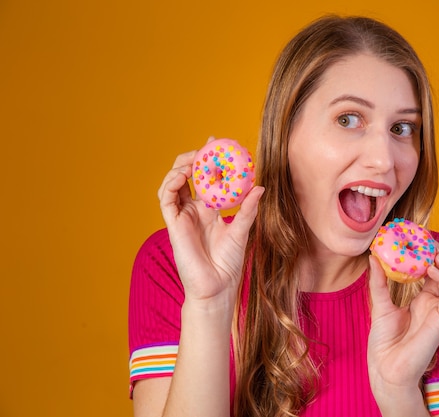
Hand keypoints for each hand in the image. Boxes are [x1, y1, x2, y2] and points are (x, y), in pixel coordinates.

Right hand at [157, 140, 263, 304]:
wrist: (217, 288)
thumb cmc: (229, 263)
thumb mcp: (242, 231)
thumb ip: (247, 209)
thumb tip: (260, 187)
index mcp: (209, 209)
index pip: (206, 178)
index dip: (209, 160)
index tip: (219, 144)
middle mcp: (194, 210)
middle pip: (188, 176)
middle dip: (194, 158)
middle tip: (207, 147)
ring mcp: (182, 216)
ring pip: (173, 183)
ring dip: (181, 166)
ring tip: (195, 157)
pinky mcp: (173, 224)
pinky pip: (166, 198)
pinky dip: (171, 183)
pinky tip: (183, 175)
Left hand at [367, 244, 438, 412]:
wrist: (385, 368)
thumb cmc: (384, 342)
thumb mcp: (379, 304)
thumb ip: (379, 281)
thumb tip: (373, 256)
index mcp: (426, 299)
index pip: (438, 270)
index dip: (434, 253)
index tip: (421, 239)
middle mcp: (438, 305)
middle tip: (430, 244)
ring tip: (436, 253)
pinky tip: (432, 269)